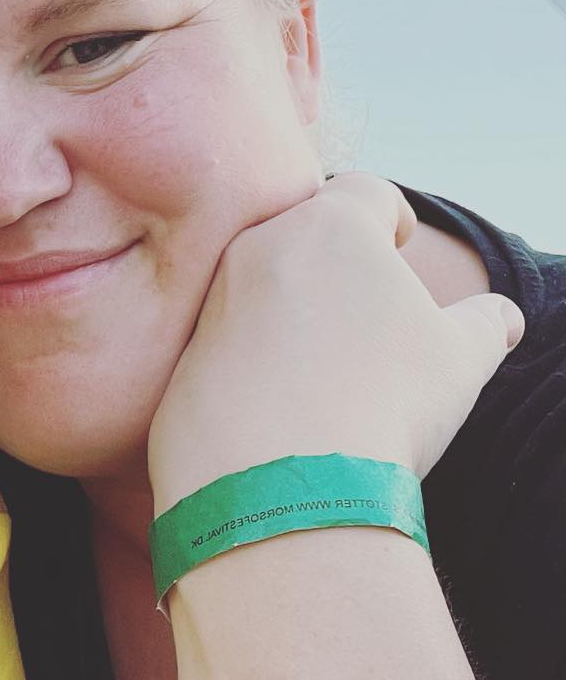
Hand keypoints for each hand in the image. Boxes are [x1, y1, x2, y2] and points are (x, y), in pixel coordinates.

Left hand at [147, 174, 523, 513]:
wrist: (285, 486)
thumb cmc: (386, 404)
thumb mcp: (459, 358)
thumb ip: (484, 324)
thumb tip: (500, 318)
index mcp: (332, 227)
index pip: (366, 192)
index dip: (389, 214)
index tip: (398, 242)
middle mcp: (261, 247)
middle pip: (301, 232)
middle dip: (332, 258)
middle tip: (362, 303)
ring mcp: (211, 300)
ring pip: (253, 284)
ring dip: (284, 308)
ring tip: (321, 363)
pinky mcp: (180, 355)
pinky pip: (219, 344)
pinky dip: (247, 360)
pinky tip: (277, 405)